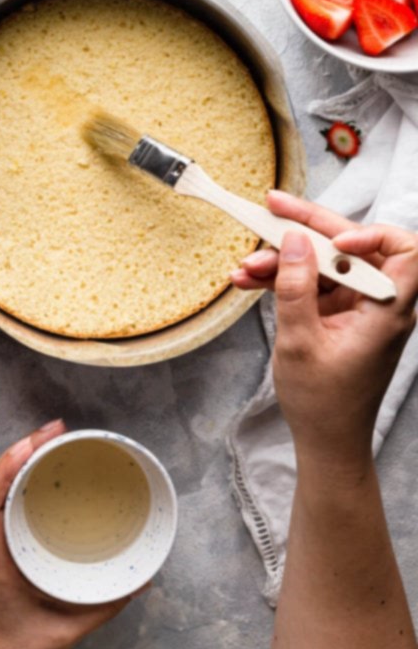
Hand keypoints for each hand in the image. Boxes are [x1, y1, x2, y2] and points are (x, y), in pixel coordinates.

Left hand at [0, 420, 137, 648]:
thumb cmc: (15, 648)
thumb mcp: (65, 630)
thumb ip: (105, 605)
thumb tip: (142, 579)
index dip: (10, 464)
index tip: (37, 440)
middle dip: (22, 448)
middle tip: (56, 429)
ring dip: (17, 457)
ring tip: (49, 438)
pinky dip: (14, 476)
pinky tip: (36, 467)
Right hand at [231, 191, 417, 470]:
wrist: (325, 440)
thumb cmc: (323, 402)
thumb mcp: (300, 341)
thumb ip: (295, 287)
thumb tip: (293, 240)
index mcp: (387, 311)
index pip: (405, 251)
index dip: (373, 234)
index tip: (335, 239)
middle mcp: (378, 302)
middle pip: (350, 247)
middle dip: (308, 228)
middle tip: (271, 208)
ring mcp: (358, 306)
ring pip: (324, 262)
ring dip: (285, 258)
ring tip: (246, 266)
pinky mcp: (339, 313)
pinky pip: (312, 282)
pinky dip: (283, 279)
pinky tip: (249, 279)